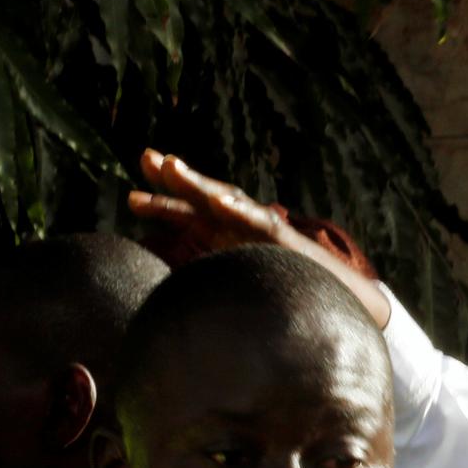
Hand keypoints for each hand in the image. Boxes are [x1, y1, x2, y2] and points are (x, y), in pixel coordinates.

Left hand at [126, 149, 391, 326]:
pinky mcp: (286, 241)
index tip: (131, 199)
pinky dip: (241, 212)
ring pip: (229, 200)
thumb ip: (207, 288)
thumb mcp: (233, 289)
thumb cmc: (280, 298)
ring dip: (201, 183)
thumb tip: (170, 309)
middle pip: (204, 197)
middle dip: (175, 177)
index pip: (190, 215)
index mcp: (226, 237)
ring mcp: (263, 231)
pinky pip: (261, 222)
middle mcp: (242, 227)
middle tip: (147, 158)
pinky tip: (220, 203)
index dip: (162, 204)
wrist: (335, 304)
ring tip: (173, 167)